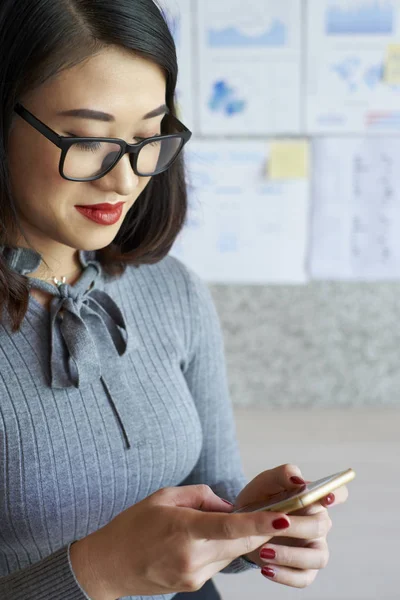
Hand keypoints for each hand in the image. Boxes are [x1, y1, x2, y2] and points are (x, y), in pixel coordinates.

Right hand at [70, 484, 297, 598]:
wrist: (109, 566)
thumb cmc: (133, 525)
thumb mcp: (163, 496)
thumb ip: (201, 496)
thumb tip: (228, 507)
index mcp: (183, 529)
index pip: (229, 527)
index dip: (260, 523)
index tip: (283, 518)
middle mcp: (192, 557)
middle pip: (240, 543)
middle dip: (259, 528)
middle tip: (271, 510)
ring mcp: (193, 575)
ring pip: (232, 553)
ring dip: (236, 537)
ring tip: (215, 523)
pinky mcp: (194, 585)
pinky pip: (219, 563)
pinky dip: (221, 548)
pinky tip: (202, 539)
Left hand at [235, 464, 348, 588]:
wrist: (241, 523)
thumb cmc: (259, 499)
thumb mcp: (265, 482)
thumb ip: (282, 475)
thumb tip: (299, 480)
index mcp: (313, 499)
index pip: (337, 493)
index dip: (336, 495)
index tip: (325, 497)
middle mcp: (318, 523)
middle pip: (321, 525)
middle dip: (298, 526)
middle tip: (274, 525)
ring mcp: (313, 547)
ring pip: (318, 557)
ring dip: (291, 555)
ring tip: (264, 551)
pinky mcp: (303, 569)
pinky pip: (304, 578)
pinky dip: (285, 575)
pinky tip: (266, 569)